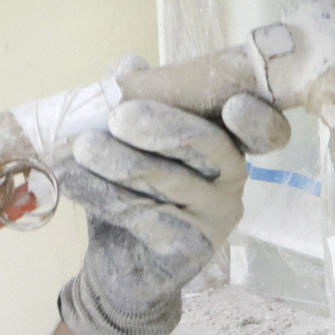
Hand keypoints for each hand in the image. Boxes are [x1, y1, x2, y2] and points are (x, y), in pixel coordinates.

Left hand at [53, 90, 290, 334]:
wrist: (120, 270)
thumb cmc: (132, 198)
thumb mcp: (129, 144)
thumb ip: (132, 102)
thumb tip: (129, 63)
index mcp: (227, 144)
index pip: (261, 130)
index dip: (258, 120)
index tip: (235, 105)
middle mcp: (233, 179)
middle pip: (210, 145)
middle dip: (163, 127)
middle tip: (119, 116)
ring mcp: (216, 217)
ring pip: (171, 181)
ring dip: (121, 161)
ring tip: (81, 148)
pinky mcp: (191, 248)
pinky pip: (147, 215)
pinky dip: (104, 194)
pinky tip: (73, 181)